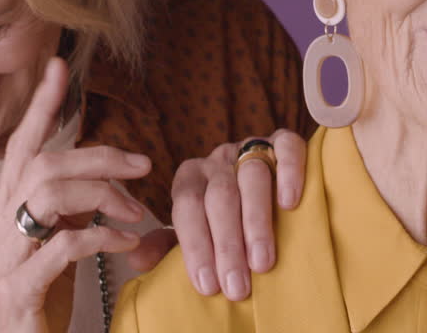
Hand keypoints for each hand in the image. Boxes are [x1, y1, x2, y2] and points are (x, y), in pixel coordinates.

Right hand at [0, 58, 150, 332]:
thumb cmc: (38, 298)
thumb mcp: (55, 244)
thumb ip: (74, 212)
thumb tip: (114, 184)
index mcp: (6, 208)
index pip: (23, 146)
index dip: (41, 105)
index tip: (59, 66)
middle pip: (45, 164)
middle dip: (100, 157)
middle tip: (145, 165)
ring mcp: (4, 257)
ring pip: (48, 195)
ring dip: (103, 195)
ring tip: (138, 210)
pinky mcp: (19, 290)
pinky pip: (61, 248)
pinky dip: (101, 236)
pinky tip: (127, 240)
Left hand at [160, 128, 306, 300]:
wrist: (267, 187)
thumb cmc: (226, 220)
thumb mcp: (195, 233)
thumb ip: (167, 246)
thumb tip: (137, 257)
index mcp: (190, 176)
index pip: (187, 206)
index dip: (195, 246)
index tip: (207, 285)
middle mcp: (218, 159)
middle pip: (220, 196)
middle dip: (227, 245)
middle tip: (236, 286)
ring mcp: (251, 147)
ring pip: (252, 177)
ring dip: (257, 223)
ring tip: (262, 263)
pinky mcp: (283, 140)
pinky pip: (287, 148)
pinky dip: (290, 173)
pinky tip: (289, 203)